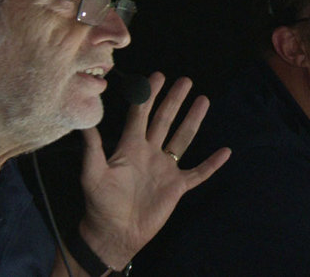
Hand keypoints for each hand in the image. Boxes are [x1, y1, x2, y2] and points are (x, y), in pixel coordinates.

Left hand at [77, 72, 230, 269]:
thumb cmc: (100, 204)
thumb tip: (85, 121)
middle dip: (174, 100)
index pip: (140, 114)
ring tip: (203, 100)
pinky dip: (212, 163)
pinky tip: (225, 151)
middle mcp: (149, 152)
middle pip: (164, 120)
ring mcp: (165, 169)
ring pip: (183, 138)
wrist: (115, 233)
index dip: (148, 95)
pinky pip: (198, 172)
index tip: (157, 76)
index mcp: (129, 146)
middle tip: (186, 80)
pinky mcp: (177, 187)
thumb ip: (92, 147)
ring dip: (193, 120)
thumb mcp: (92, 173)